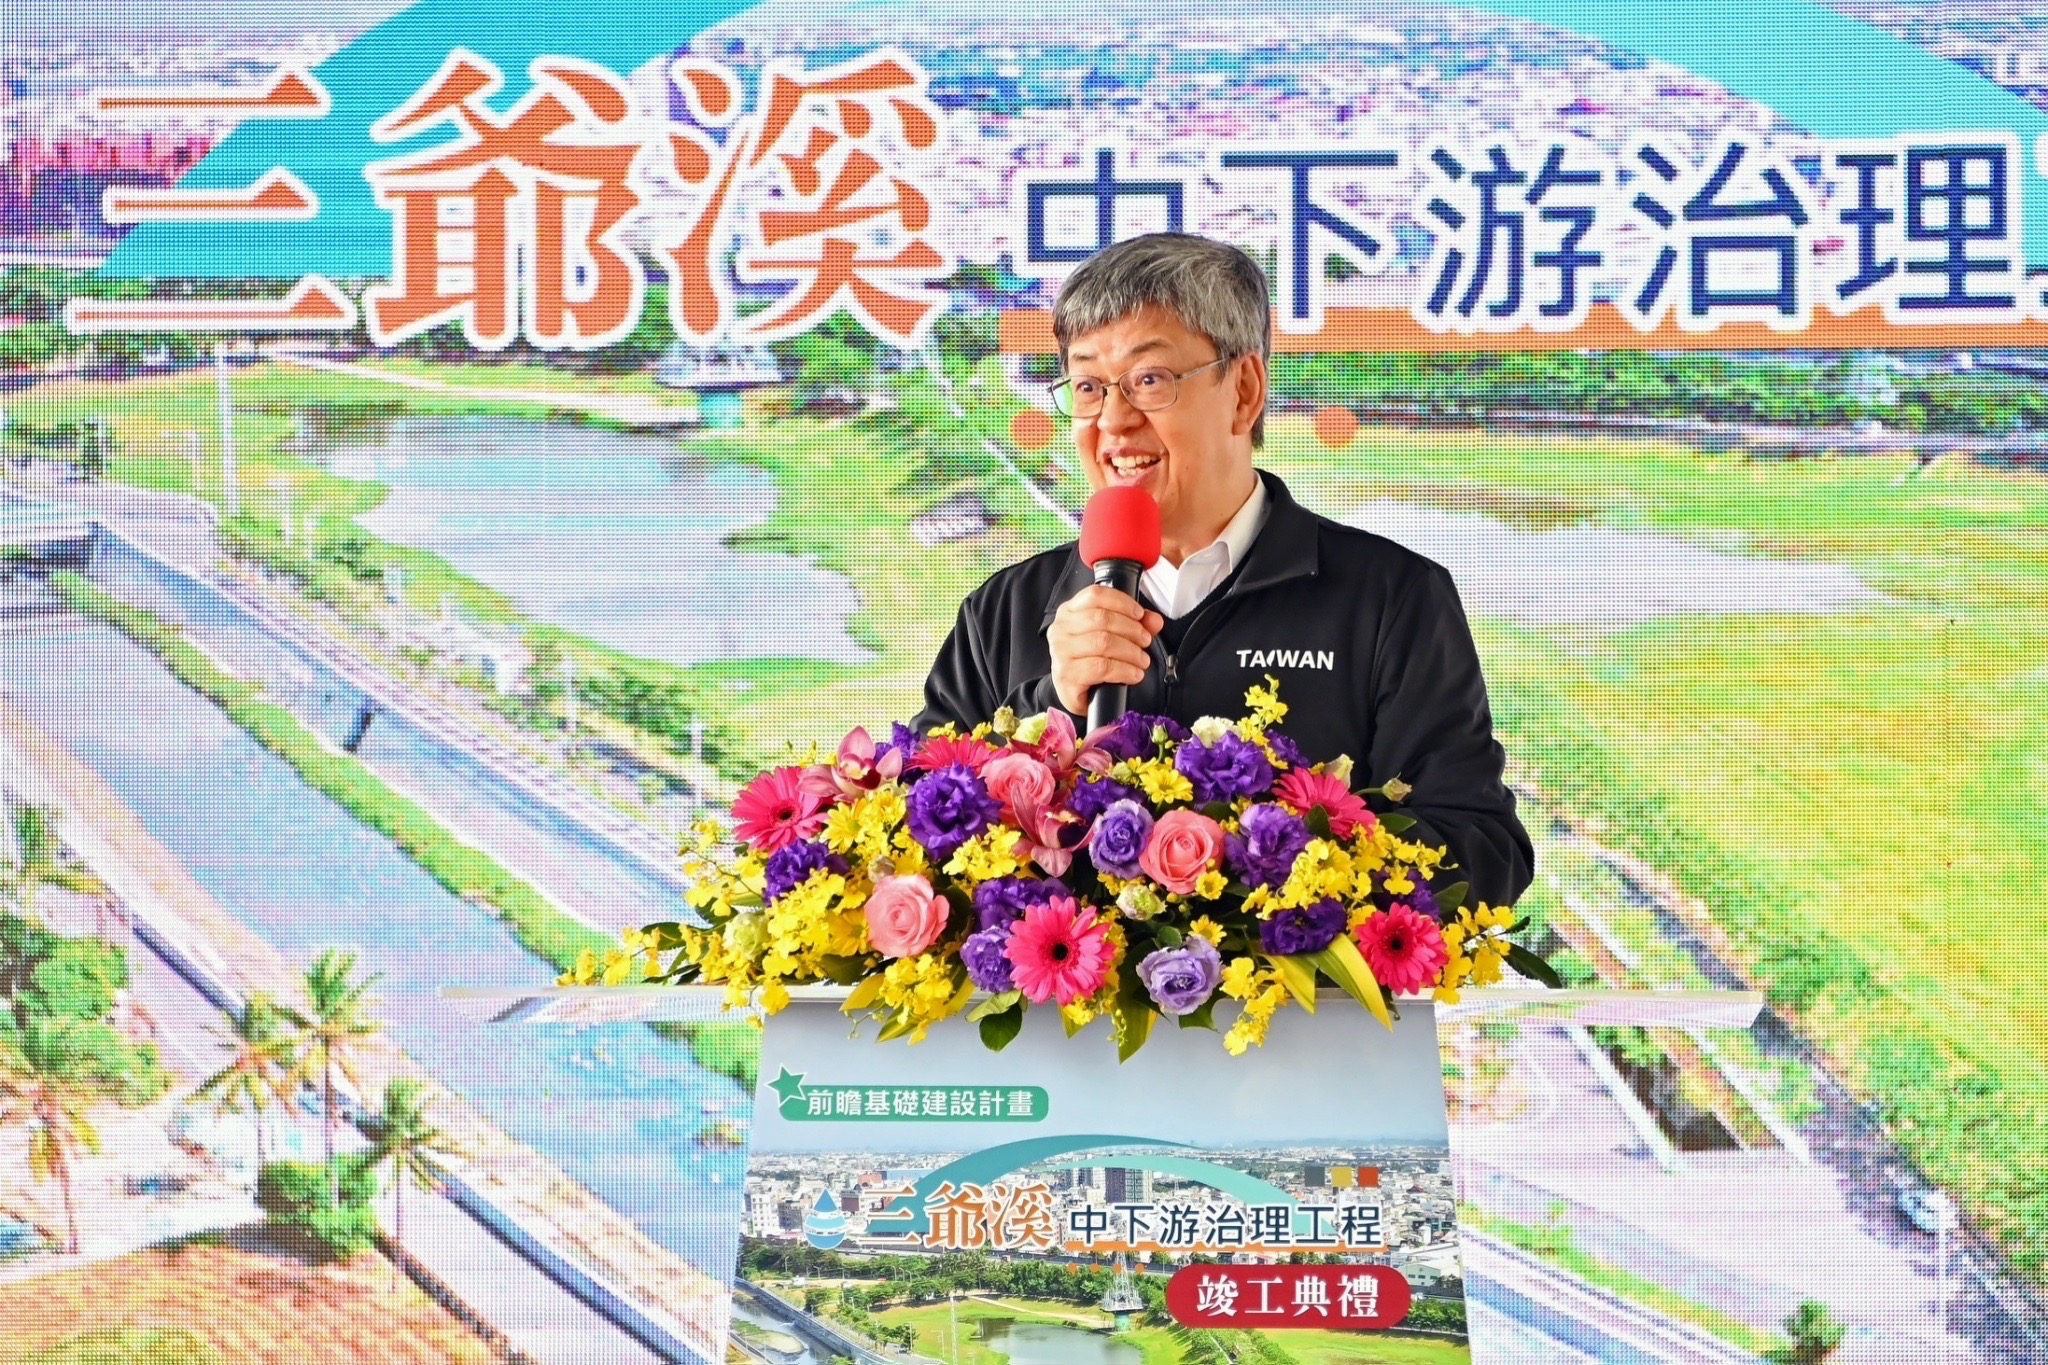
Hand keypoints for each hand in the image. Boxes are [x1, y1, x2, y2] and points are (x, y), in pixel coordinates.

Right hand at [1048, 585, 1163, 716]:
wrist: (1076, 694)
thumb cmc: (1091, 661)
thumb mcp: (1113, 636)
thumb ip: (1135, 624)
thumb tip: (1154, 621)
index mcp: (1069, 612)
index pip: (1095, 595)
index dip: (1122, 602)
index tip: (1139, 615)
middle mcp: (1061, 629)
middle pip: (1102, 618)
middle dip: (1131, 629)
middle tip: (1145, 641)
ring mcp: (1061, 652)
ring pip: (1103, 642)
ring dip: (1131, 652)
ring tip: (1142, 660)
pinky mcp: (1066, 675)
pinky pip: (1102, 667)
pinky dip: (1124, 670)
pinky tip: (1134, 674)